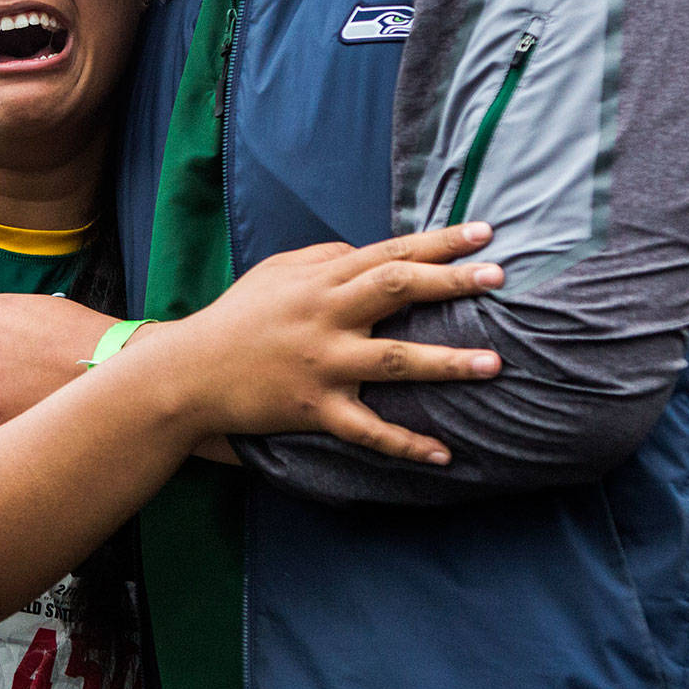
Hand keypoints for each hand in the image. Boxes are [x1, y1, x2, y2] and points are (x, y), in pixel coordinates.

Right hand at [160, 222, 504, 463]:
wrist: (188, 372)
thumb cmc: (237, 317)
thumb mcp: (276, 271)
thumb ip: (325, 255)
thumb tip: (370, 249)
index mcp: (320, 280)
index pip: (390, 253)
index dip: (439, 243)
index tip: (485, 235)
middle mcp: (325, 316)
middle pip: (396, 290)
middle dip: (452, 283)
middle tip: (500, 278)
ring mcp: (321, 364)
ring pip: (394, 361)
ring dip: (447, 363)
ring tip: (494, 363)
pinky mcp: (314, 409)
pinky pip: (368, 431)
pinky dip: (406, 444)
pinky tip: (444, 454)